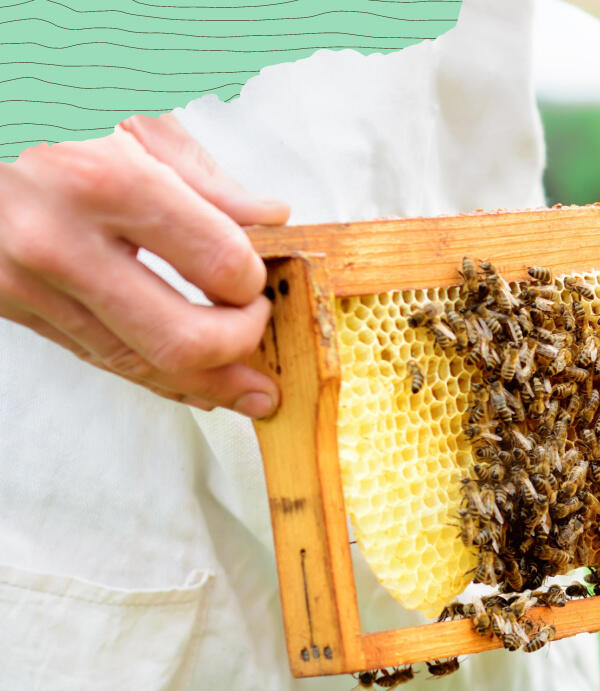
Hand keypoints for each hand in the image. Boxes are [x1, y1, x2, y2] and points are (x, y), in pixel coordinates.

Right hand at [0, 114, 289, 417]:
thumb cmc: (28, 86)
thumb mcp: (122, 99)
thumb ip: (199, 171)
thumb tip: (267, 218)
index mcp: (103, 181)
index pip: (220, 266)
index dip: (256, 280)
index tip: (262, 273)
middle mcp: (58, 242)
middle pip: (182, 341)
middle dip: (240, 348)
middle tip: (262, 328)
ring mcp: (22, 280)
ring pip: (134, 363)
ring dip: (203, 383)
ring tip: (248, 391)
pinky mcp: (2, 299)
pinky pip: (91, 352)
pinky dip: (148, 369)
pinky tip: (187, 378)